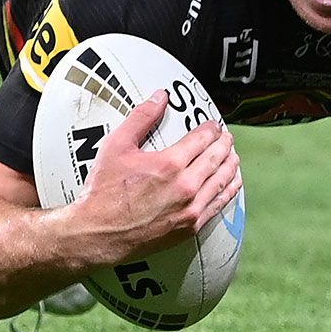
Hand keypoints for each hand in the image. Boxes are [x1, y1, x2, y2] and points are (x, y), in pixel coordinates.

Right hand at [71, 90, 240, 265]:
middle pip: (217, 158)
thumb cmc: (103, 193)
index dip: (211, 129)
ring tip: (233, 156)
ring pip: (222, 181)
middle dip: (224, 144)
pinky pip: (219, 205)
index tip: (213, 125)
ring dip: (231, 165)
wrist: (98, 234)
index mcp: (170, 164)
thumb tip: (159, 98)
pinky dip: (229, 191)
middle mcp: (185, 186)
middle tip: (226, 137)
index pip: (202, 139)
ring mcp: (191, 208)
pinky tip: (232, 184)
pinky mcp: (190, 227)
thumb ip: (141, 118)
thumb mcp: (116, 146)